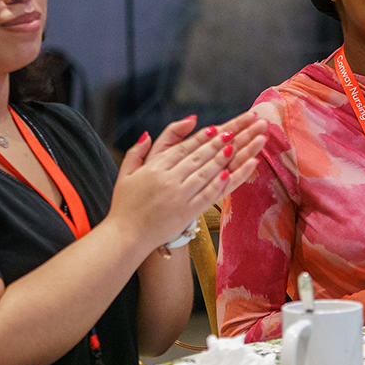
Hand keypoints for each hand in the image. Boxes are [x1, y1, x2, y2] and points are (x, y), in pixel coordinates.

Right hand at [111, 111, 268, 249]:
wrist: (126, 236)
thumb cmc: (125, 205)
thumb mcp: (126, 174)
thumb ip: (137, 151)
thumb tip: (147, 133)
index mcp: (155, 168)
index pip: (183, 148)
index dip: (201, 138)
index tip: (216, 128)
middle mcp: (169, 179)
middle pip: (199, 157)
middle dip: (218, 143)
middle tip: (235, 131)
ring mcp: (180, 196)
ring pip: (206, 173)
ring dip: (224, 158)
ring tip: (238, 146)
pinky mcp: (188, 212)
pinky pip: (208, 194)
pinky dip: (221, 183)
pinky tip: (233, 172)